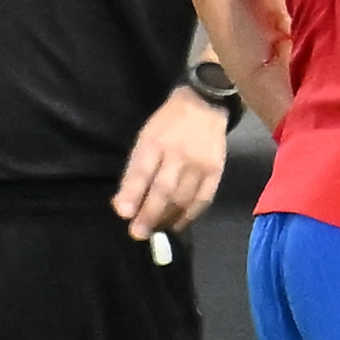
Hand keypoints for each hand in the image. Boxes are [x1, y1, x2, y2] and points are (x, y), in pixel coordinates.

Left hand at [114, 84, 231, 240]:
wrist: (204, 105)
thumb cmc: (168, 124)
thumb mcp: (146, 138)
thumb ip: (135, 170)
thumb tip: (124, 205)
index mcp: (155, 142)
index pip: (142, 172)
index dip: (132, 194)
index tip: (124, 214)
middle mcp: (178, 154)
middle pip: (163, 190)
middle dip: (149, 215)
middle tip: (138, 234)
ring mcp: (199, 164)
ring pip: (183, 199)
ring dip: (167, 218)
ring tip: (155, 229)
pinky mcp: (216, 172)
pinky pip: (203, 200)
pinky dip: (190, 216)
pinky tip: (178, 224)